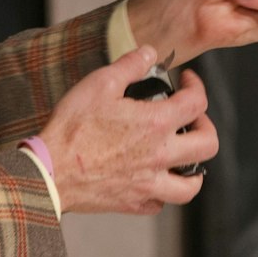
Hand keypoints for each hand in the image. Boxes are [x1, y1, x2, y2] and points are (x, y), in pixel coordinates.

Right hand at [39, 47, 218, 214]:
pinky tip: (153, 179)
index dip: (196, 85)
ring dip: (194, 169)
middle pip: (208, 145)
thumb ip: (130, 65)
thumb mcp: (99, 84)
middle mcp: (160, 156)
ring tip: (183, 156)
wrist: (49, 171)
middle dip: (206, 126)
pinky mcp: (133, 203)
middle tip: (192, 119)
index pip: (197, 102)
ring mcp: (149, 184)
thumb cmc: (72, 128)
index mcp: (156, 124)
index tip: (187, 81)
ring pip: (191, 186)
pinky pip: (161, 203)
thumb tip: (149, 53)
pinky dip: (162, 192)